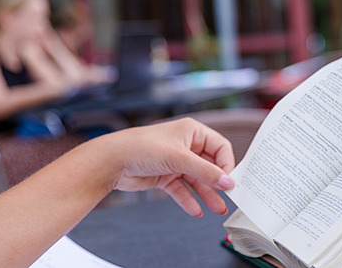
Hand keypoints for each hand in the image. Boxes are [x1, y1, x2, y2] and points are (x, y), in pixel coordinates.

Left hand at [97, 118, 235, 216]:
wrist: (111, 161)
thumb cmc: (142, 147)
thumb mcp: (179, 158)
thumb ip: (205, 172)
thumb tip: (227, 182)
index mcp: (192, 132)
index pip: (220, 148)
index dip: (226, 165)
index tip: (230, 182)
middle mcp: (186, 145)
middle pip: (210, 166)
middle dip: (218, 183)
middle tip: (229, 198)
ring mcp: (175, 162)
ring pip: (197, 180)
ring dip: (207, 194)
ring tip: (217, 209)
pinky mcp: (165, 176)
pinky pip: (182, 189)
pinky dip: (189, 200)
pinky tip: (196, 210)